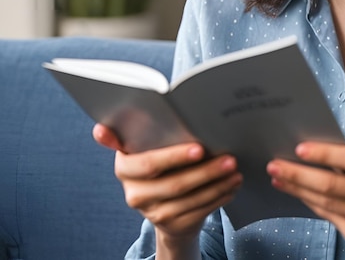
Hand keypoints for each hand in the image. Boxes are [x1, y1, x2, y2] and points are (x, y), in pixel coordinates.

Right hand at [93, 124, 241, 245]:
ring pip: (190, 199)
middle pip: (174, 184)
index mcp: (124, 169)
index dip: (173, 157)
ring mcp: (152, 214)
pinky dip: (219, 197)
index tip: (199, 148)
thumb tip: (100, 128)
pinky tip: (232, 185)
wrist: (161, 198)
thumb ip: (129, 133)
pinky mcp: (171, 225)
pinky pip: (199, 212)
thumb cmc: (156, 159)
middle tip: (230, 158)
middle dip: (206, 170)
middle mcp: (134, 194)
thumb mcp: (142, 144)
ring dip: (217, 184)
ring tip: (235, 169)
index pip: (148, 164)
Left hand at [267, 142, 344, 257]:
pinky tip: (294, 191)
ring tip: (277, 176)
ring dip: (296, 188)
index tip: (299, 149)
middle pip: (331, 185)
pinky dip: (307, 200)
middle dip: (298, 174)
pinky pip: (326, 214)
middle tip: (274, 164)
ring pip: (324, 202)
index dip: (325, 154)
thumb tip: (313, 149)